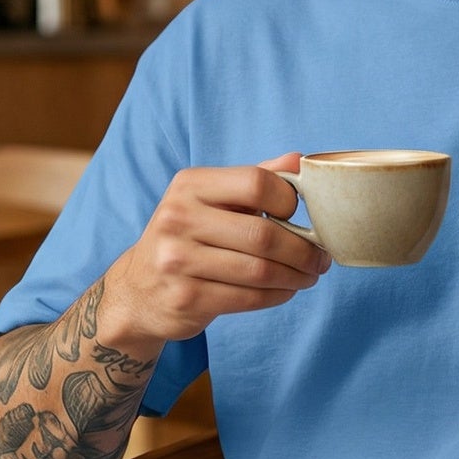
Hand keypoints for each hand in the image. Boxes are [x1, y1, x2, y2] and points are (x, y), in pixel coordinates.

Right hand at [97, 154, 329, 354]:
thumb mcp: (212, 199)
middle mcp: (178, 219)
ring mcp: (178, 261)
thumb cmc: (188, 237)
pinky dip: (278, 295)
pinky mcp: (186, 298)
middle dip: (303, 250)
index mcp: (190, 185)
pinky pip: (249, 298)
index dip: (289, 200)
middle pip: (263, 234)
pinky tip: (286, 290)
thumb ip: (255, 178)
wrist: (138, 289)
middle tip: (321, 258)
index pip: (256, 183)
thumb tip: (300, 160)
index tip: (302, 215)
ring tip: (309, 276)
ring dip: (296, 276)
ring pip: (260, 271)